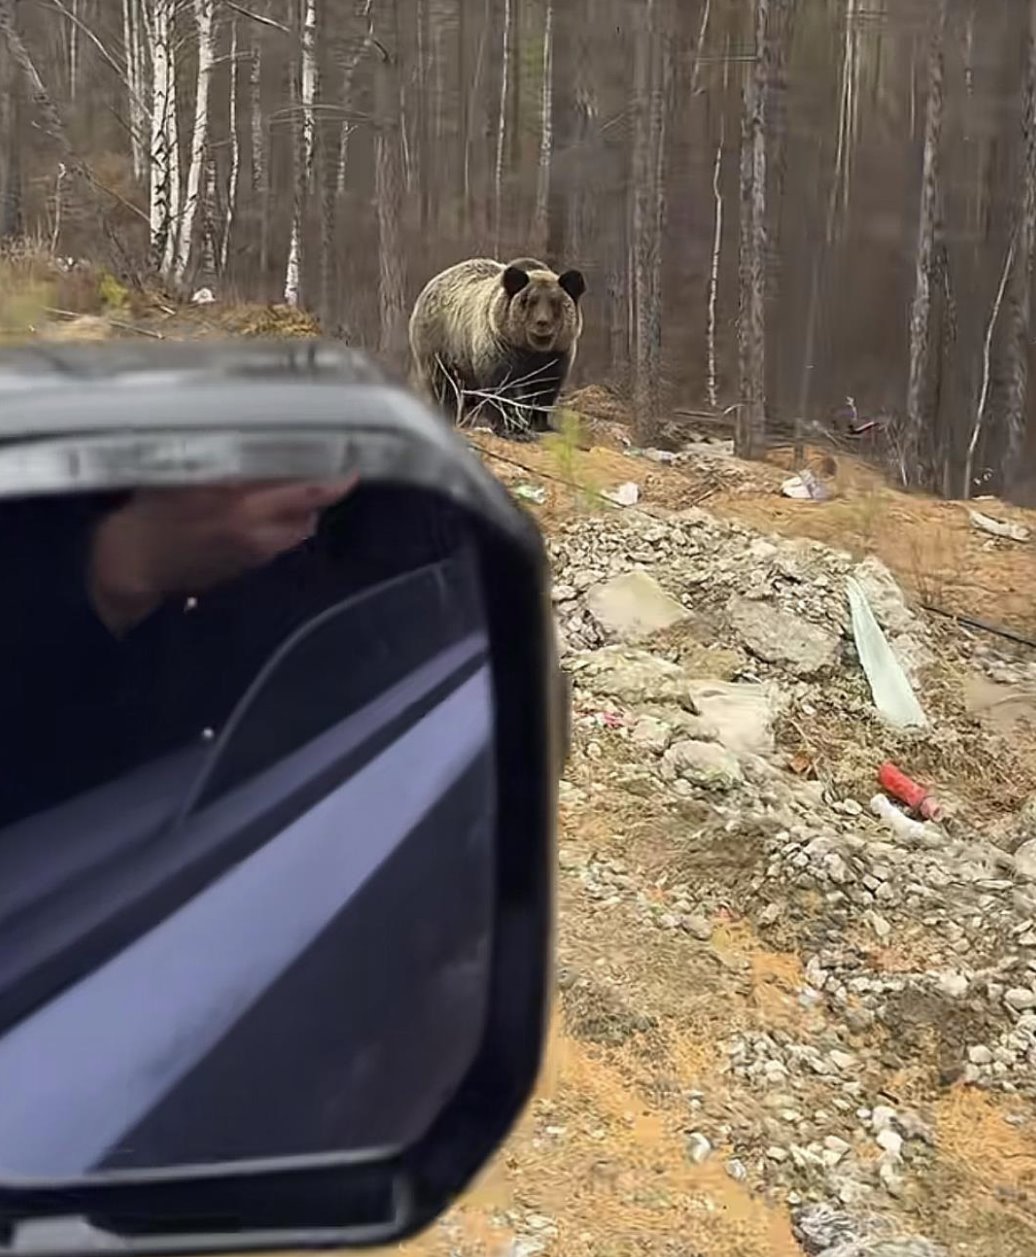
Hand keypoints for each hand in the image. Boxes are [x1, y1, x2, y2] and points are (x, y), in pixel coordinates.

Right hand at [88, 476, 357, 634]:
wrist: (133, 564)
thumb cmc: (150, 510)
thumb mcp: (181, 473)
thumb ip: (221, 460)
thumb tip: (253, 435)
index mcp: (239, 500)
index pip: (306, 490)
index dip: (334, 479)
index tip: (351, 464)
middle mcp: (254, 528)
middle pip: (310, 511)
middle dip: (322, 492)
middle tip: (329, 472)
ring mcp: (254, 552)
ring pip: (299, 530)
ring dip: (302, 511)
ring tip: (295, 490)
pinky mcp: (248, 567)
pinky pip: (280, 544)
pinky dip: (283, 526)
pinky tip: (268, 512)